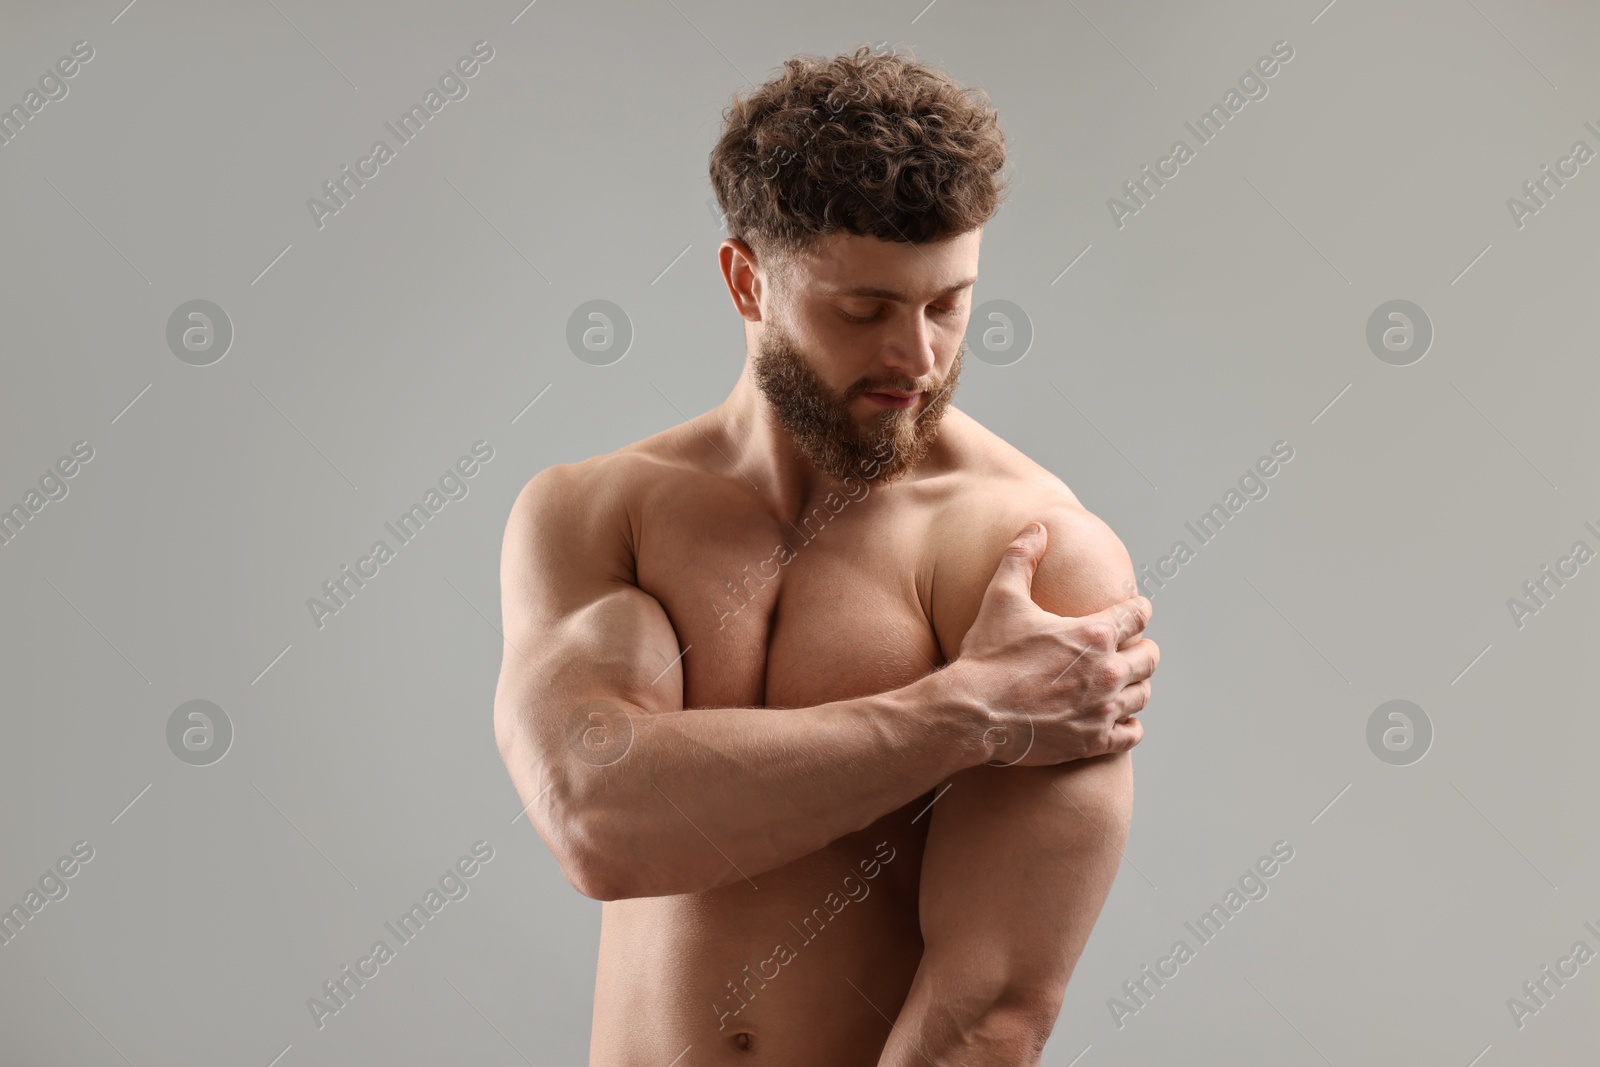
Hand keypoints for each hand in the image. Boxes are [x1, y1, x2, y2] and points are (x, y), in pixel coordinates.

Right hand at [950, 521, 1157, 764]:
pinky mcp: (1093, 741)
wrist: (972, 712)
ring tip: (1124, 683)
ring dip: (1136, 686)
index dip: (1138, 610)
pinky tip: (1120, 720)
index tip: (1137, 610)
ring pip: (1142, 695)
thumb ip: (1021, 558)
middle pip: (1148, 658)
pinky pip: (1131, 734)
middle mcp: (1106, 671)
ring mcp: (1102, 709)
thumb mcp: (1001, 598)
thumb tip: (1037, 526)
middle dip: (1142, 650)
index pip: (1137, 616)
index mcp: (1093, 634)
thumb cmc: (987, 655)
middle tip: (1132, 649)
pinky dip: (1130, 726)